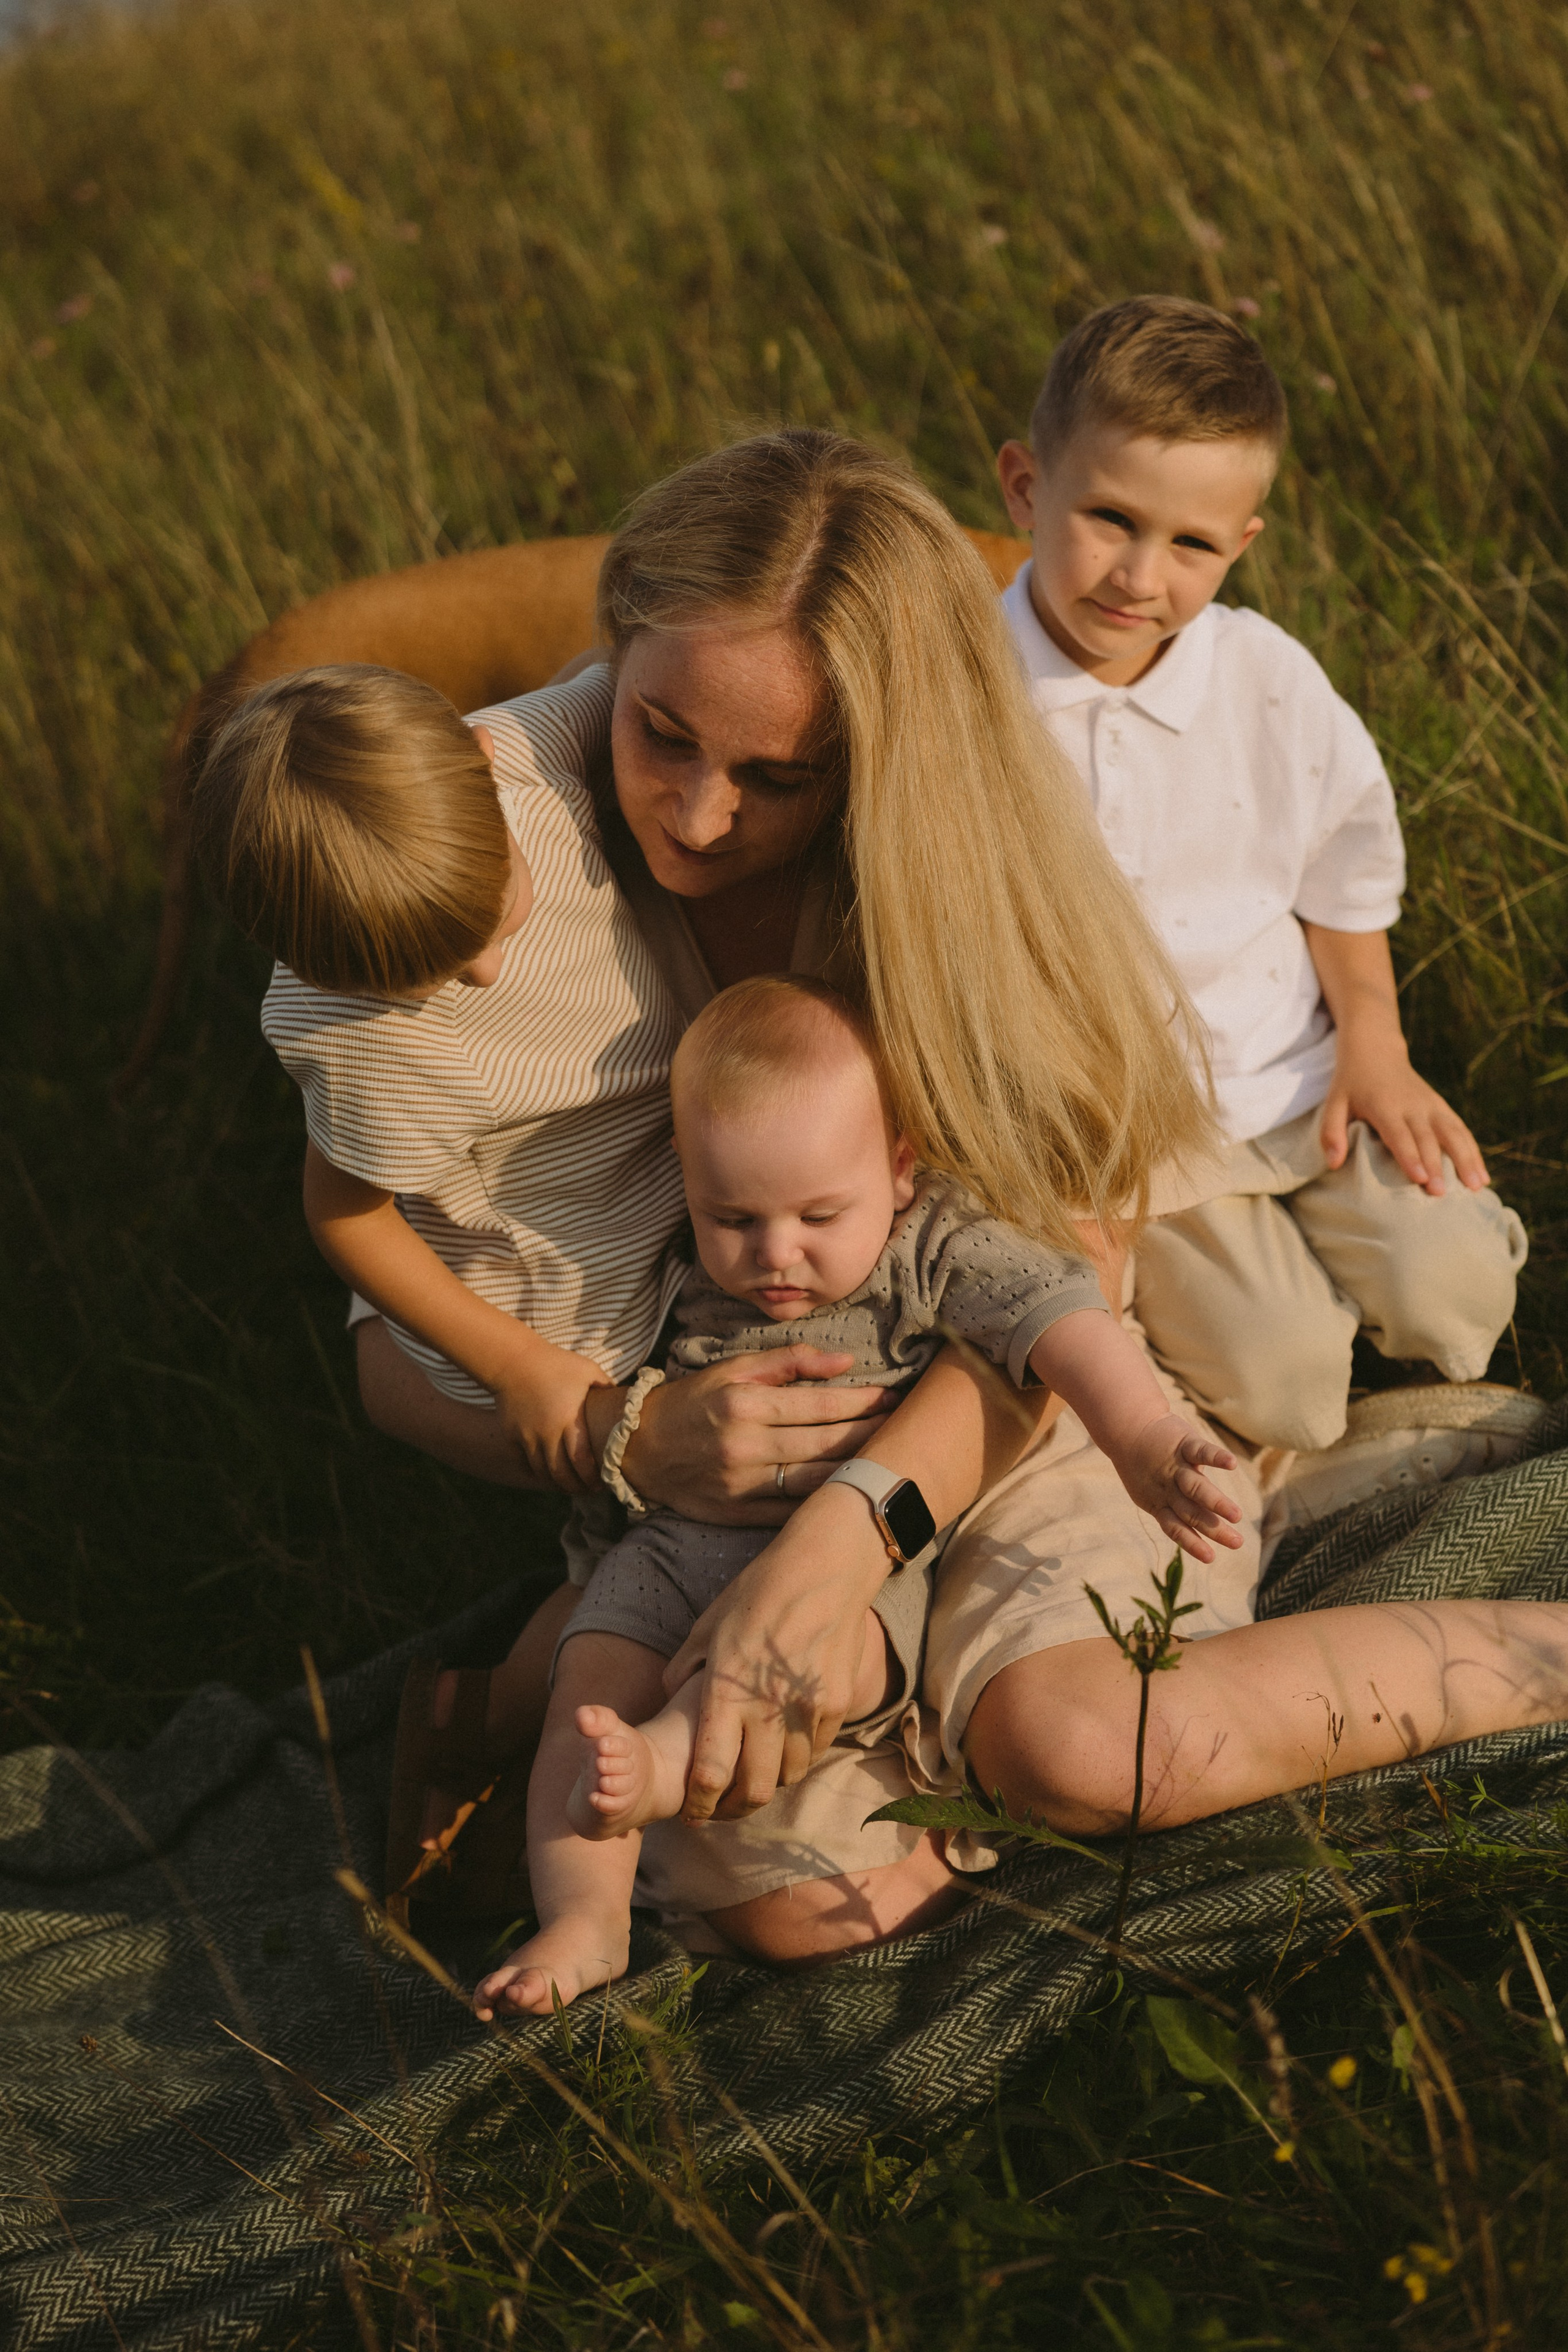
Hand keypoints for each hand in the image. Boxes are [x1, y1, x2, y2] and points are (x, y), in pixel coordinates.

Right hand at [490, 1337, 609, 1493]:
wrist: (513, 1360)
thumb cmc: (555, 1363)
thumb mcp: (587, 1370)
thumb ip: (606, 1387)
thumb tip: (625, 1401)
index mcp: (568, 1419)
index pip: (582, 1460)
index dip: (592, 1477)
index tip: (602, 1483)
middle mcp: (547, 1433)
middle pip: (562, 1473)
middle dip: (577, 1487)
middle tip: (589, 1490)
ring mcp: (527, 1437)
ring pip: (543, 1472)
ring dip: (558, 1483)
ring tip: (571, 1485)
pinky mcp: (512, 1437)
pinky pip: (526, 1463)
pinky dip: (538, 1472)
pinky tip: (549, 1473)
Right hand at [620, 1346, 892, 1524]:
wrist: (638, 1447)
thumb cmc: (692, 1401)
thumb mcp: (733, 1368)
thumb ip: (789, 1361)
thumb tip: (844, 1361)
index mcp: (746, 1403)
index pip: (822, 1405)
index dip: (865, 1403)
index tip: (894, 1399)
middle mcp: (745, 1445)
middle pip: (826, 1445)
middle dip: (872, 1435)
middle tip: (907, 1429)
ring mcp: (742, 1484)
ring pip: (816, 1482)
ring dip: (858, 1472)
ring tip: (891, 1461)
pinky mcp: (737, 1514)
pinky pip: (792, 1512)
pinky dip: (824, 1504)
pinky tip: (853, 1494)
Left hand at [661, 1482, 889, 1817]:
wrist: (825, 1568)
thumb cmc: (760, 1591)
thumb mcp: (709, 1624)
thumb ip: (686, 1667)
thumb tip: (673, 1697)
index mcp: (726, 1689)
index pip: (710, 1771)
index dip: (700, 1803)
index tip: (694, 1811)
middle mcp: (767, 1708)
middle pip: (753, 1790)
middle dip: (735, 1809)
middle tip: (725, 1807)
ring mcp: (807, 1709)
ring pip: (787, 1776)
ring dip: (769, 1783)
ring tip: (757, 1774)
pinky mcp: (836, 1704)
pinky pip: (815, 1751)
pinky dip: (798, 1757)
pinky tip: (786, 1744)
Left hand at [1113, 1411, 1243, 1562]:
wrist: (1128, 1427)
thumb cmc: (1145, 1466)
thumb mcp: (1151, 1492)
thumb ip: (1175, 1510)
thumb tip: (1206, 1529)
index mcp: (1160, 1503)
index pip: (1176, 1528)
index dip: (1192, 1543)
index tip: (1211, 1558)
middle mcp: (1168, 1488)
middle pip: (1191, 1512)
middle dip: (1214, 1529)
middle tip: (1237, 1543)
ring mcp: (1176, 1465)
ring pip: (1196, 1486)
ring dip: (1216, 1502)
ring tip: (1236, 1516)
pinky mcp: (1184, 1443)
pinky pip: (1201, 1451)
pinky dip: (1216, 1457)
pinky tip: (1231, 1464)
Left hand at [1319, 1047, 1487, 1198]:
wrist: (1375, 1051)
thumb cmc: (1351, 1085)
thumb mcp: (1333, 1103)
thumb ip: (1331, 1132)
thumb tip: (1333, 1164)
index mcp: (1385, 1106)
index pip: (1399, 1134)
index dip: (1410, 1156)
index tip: (1420, 1178)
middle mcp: (1412, 1105)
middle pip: (1428, 1138)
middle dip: (1437, 1166)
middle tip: (1442, 1194)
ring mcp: (1430, 1105)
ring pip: (1453, 1133)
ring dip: (1466, 1159)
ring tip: (1476, 1186)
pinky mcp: (1441, 1107)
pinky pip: (1460, 1130)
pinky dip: (1473, 1151)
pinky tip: (1482, 1175)